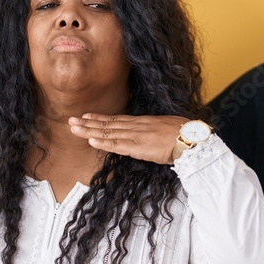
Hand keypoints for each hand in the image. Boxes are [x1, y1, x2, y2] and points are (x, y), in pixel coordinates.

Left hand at [69, 114, 187, 164]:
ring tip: (74, 128)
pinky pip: (117, 145)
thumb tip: (150, 134)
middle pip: (108, 124)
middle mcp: (136, 126)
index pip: (117, 119)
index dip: (100, 118)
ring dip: (89, 131)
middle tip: (70, 120)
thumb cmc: (185, 134)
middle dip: (88, 123)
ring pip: (108, 133)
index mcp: (143, 122)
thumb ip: (154, 131)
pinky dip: (103, 142)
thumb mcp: (166, 128)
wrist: (192, 138)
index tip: (86, 116)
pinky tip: (91, 139)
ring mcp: (136, 136)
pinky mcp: (139, 147)